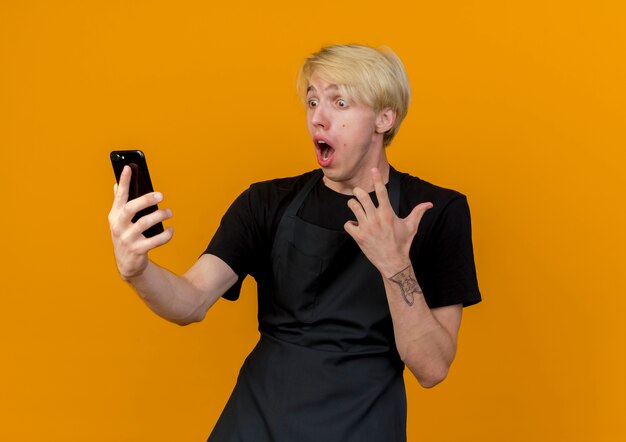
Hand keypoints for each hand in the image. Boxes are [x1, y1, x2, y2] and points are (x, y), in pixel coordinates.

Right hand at [108, 165, 173, 279]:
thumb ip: (119, 204)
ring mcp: (127, 239)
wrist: (127, 264)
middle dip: (146, 200)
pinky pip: (155, 240)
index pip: (119, 196)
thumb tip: (116, 184)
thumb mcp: (119, 221)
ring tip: (169, 212)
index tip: (128, 167)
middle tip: (161, 195)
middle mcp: (118, 226)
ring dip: (160, 216)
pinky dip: (166, 235)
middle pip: (130, 209)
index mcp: (115, 216)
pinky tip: (171, 230)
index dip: (123, 182)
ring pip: (144, 223)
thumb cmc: (126, 236)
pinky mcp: (137, 250)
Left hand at [344, 168, 431, 277]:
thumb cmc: (402, 244)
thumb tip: (429, 204)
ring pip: (353, 207)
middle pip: (362, 196)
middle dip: (358, 191)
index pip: (381, 191)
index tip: (372, 170)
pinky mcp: (359, 236)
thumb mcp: (411, 226)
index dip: (376, 179)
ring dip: (352, 204)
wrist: (393, 263)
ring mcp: (366, 227)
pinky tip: (355, 225)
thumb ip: (418, 212)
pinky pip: (348, 224)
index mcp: (388, 213)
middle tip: (358, 191)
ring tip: (354, 205)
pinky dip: (350, 223)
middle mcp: (376, 218)